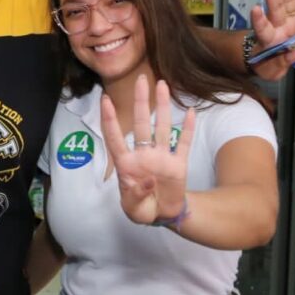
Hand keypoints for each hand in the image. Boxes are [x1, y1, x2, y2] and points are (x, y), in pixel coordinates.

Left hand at [100, 76, 195, 224]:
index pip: (115, 138)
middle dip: (140, 102)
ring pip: (162, 127)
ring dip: (163, 107)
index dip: (110, 120)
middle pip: (141, 124)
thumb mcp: (134, 209)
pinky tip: (189, 111)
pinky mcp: (179, 164)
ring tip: (162, 85)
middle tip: (140, 79)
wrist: (162, 215)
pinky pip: (184, 143)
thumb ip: (135, 196)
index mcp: (127, 165)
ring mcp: (162, 157)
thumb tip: (145, 181)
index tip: (105, 100)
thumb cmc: (141, 209)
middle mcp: (144, 155)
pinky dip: (187, 128)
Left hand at [250, 0, 294, 79]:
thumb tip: (293, 54)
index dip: (259, 20)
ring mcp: (287, 22)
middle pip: (275, 9)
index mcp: (269, 41)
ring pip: (286, 2)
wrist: (271, 61)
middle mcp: (277, 28)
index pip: (262, 30)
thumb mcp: (272, 72)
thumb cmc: (268, 66)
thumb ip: (281, 64)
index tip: (255, 8)